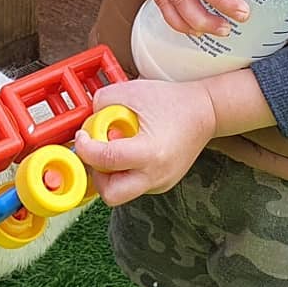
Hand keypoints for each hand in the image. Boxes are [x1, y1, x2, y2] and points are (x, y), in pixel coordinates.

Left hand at [73, 78, 216, 204]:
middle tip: (97, 152)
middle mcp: (156, 175)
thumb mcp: (132, 91)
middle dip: (97, 175)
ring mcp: (161, 183)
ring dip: (110, 173)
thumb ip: (103, 102)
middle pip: (111, 195)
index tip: (82, 136)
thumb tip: (87, 121)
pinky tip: (131, 150)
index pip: (106, 160)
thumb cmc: (172, 101)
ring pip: (121, 191)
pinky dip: (124, 171)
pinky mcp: (162, 184)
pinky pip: (133, 185)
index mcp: (150, 153)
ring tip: (117, 147)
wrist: (205, 111)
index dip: (85, 148)